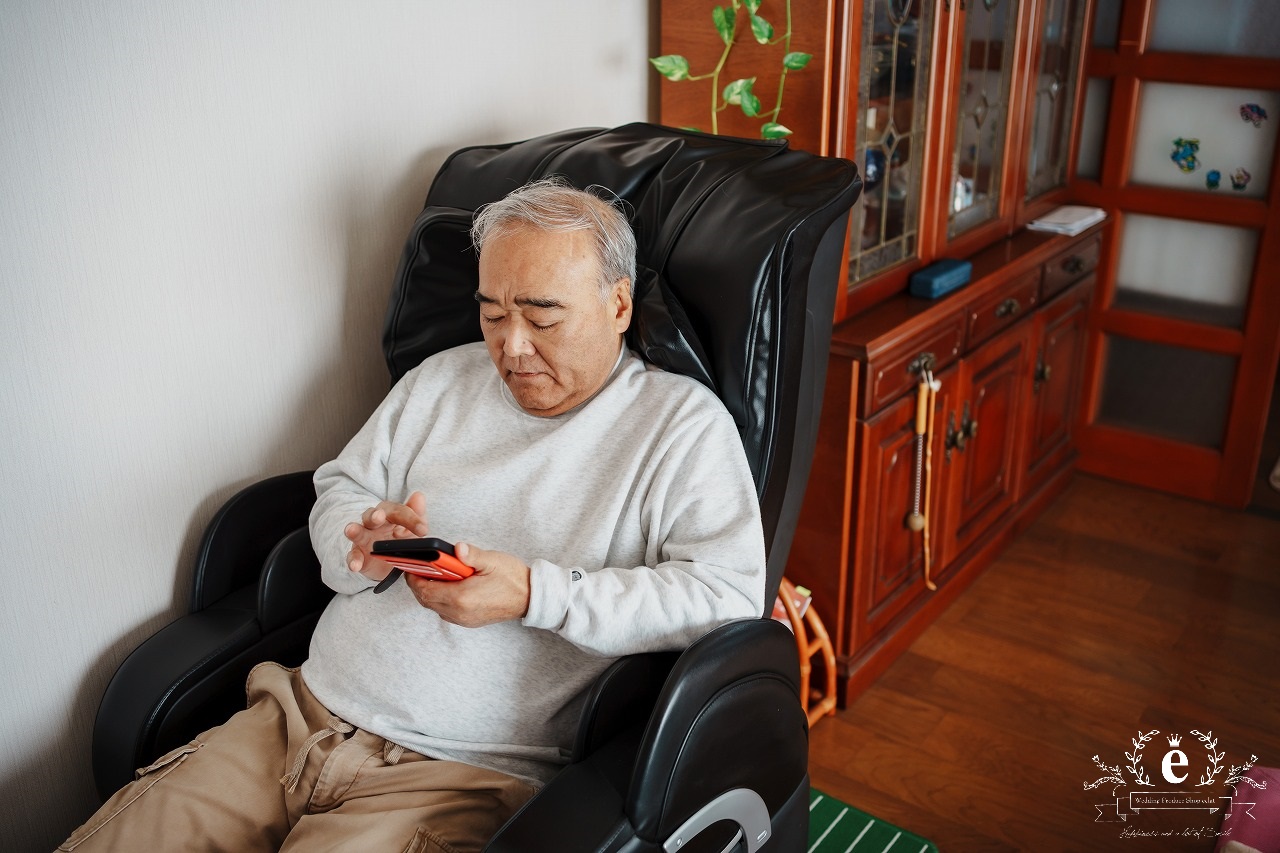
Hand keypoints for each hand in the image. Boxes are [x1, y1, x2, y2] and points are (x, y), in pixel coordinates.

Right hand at [344, 491, 427, 580]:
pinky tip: (354, 565)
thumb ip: (417, 513)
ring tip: (351, 530)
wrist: (391, 562)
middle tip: (379, 516)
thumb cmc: (401, 537)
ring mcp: (364, 539)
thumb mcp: (412, 527)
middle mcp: (373, 523)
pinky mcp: (358, 555)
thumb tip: (419, 495)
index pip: (398, 511)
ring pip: (358, 532)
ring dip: (355, 531)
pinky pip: (353, 556)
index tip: (423, 531)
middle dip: (375, 515)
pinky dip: (353, 560)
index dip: (411, 519)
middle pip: (371, 515)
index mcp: (389, 514)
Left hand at [405, 542, 530, 627]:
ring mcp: (463, 619)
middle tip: (420, 567)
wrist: (530, 597)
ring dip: (429, 591)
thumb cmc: (513, 578)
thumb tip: (457, 548)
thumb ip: (471, 555)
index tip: (411, 565)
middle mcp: (459, 612)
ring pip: (433, 606)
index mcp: (462, 597)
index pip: (425, 590)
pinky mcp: (467, 621)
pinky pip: (444, 610)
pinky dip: (439, 598)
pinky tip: (447, 584)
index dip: (413, 577)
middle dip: (419, 583)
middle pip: (425, 600)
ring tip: (433, 574)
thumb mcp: (492, 561)